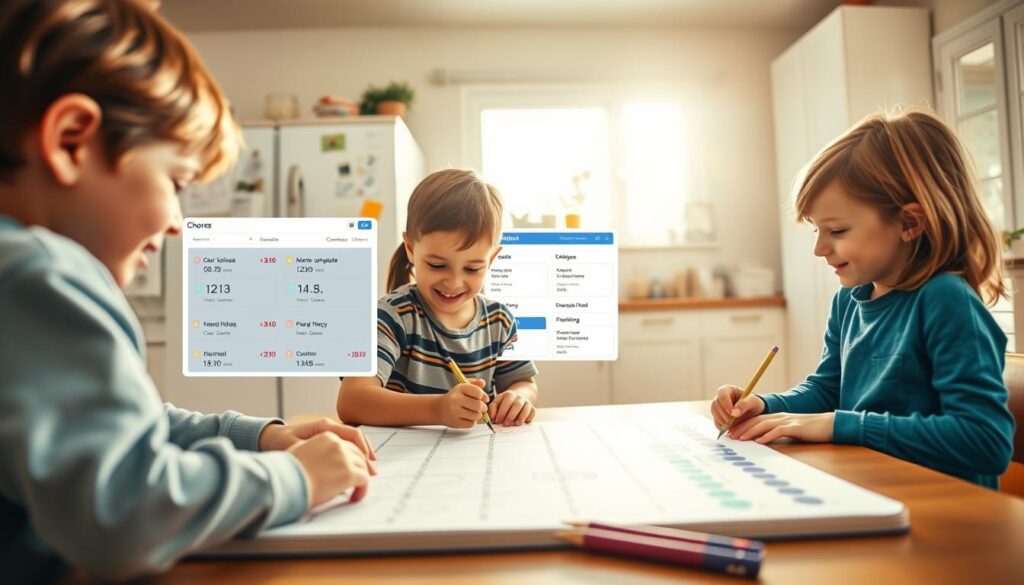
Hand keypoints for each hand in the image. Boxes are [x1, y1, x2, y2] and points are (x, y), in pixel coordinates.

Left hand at [259, 418, 376, 462]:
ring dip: (362, 456)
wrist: (270, 436)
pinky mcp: (326, 439)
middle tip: (373, 472)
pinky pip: (345, 445)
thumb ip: (309, 453)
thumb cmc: (279, 441)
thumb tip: (323, 463)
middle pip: (356, 438)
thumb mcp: (293, 447)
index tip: (367, 464)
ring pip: (352, 442)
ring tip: (369, 471)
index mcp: (324, 426)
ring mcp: (329, 433)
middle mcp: (329, 427)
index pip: (352, 433)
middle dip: (366, 455)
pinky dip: (353, 455)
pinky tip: (355, 467)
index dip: (363, 449)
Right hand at [287, 433, 373, 506]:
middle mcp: (337, 444)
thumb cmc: (287, 471)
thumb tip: (322, 463)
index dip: (352, 457)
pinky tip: (355, 497)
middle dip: (362, 466)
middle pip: (358, 454)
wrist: (285, 481)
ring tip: (356, 492)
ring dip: (362, 480)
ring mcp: (344, 457)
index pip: (347, 444)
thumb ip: (315, 451)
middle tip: (363, 479)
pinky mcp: (349, 473)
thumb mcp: (300, 451)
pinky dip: (362, 489)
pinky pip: (364, 480)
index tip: (355, 466)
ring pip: (363, 467)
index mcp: (326, 436)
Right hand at [437, 380, 488, 428]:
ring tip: (474, 412)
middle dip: (483, 407)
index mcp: (460, 388)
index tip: (483, 398)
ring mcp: (454, 411)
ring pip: (476, 415)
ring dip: (478, 415)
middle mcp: (455, 399)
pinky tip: (468, 418)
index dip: (483, 396)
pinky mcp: (454, 422)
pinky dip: (472, 422)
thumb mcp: (463, 387)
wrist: (440, 408)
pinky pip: (471, 424)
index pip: (478, 392)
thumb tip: (483, 383)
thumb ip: (475, 384)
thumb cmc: (455, 397)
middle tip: (482, 407)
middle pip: (478, 405)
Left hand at [489, 390, 535, 425]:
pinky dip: (530, 417)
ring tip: (516, 424)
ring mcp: (526, 402)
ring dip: (521, 417)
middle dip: (511, 415)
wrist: (519, 396)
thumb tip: (492, 418)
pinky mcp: (532, 408)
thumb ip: (492, 409)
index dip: (502, 412)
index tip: (497, 421)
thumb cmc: (505, 403)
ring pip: (526, 408)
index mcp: (508, 395)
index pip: (506, 402)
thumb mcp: (497, 402)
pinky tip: (525, 422)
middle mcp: (519, 397)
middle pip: (517, 405)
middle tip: (506, 424)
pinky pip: (533, 412)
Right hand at [710, 385, 765, 430]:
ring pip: (714, 413)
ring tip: (734, 426)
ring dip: (723, 421)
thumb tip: (734, 413)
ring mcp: (717, 407)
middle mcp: (720, 397)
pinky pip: (716, 422)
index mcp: (728, 389)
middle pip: (716, 404)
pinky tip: (732, 428)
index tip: (732, 413)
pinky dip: (723, 427)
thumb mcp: (753, 402)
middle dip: (724, 415)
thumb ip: (745, 404)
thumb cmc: (754, 404)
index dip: (725, 404)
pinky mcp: (717, 417)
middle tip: (733, 422)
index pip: (722, 394)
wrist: (754, 413)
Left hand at [727, 412, 835, 443]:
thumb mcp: (790, 430)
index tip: (731, 433)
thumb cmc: (810, 430)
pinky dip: (768, 436)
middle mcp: (780, 417)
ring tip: (740, 438)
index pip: (756, 419)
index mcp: (778, 417)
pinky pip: (779, 431)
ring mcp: (788, 421)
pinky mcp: (796, 427)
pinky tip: (760, 441)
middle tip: (730, 436)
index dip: (742, 425)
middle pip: (756, 420)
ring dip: (751, 431)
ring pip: (765, 424)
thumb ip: (777, 433)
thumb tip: (762, 441)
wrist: (829, 425)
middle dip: (741, 427)